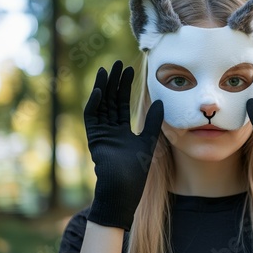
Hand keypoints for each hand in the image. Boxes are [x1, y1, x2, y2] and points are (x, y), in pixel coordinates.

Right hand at [84, 60, 162, 229]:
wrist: (125, 189)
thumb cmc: (137, 171)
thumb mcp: (149, 140)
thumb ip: (153, 122)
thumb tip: (161, 101)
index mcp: (121, 131)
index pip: (121, 103)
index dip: (125, 87)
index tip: (130, 70)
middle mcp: (109, 130)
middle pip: (109, 100)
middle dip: (113, 82)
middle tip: (117, 63)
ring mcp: (100, 134)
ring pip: (100, 105)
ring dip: (102, 88)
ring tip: (106, 70)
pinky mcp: (94, 139)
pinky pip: (91, 118)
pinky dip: (93, 104)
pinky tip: (99, 90)